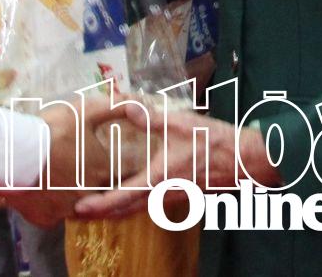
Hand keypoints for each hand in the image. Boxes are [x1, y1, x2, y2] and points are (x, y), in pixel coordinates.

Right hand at [0, 96, 123, 226]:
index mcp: (101, 171)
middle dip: (92, 184)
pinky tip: (43, 191)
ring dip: (72, 196)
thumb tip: (139, 102)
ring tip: (61, 179)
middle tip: (78, 169)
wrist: (13, 154)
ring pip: (76, 206)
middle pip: (97, 193)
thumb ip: (115, 106)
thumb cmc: (51, 130)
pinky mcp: (45, 219)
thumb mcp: (85, 111)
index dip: (113, 166)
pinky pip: (52, 214)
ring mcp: (66, 211)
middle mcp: (89, 196)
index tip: (106, 160)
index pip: (119, 175)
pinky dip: (48, 204)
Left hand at [72, 105, 278, 219]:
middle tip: (77, 214)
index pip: (122, 196)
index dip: (99, 204)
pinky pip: (150, 205)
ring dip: (116, 212)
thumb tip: (127, 107)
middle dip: (101, 214)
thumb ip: (152, 117)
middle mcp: (163, 193)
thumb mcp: (181, 124)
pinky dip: (132, 206)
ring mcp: (172, 196)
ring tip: (96, 209)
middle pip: (126, 211)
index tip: (79, 208)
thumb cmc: (214, 142)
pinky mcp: (180, 194)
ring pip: (138, 210)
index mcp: (159, 177)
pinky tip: (128, 198)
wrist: (244, 160)